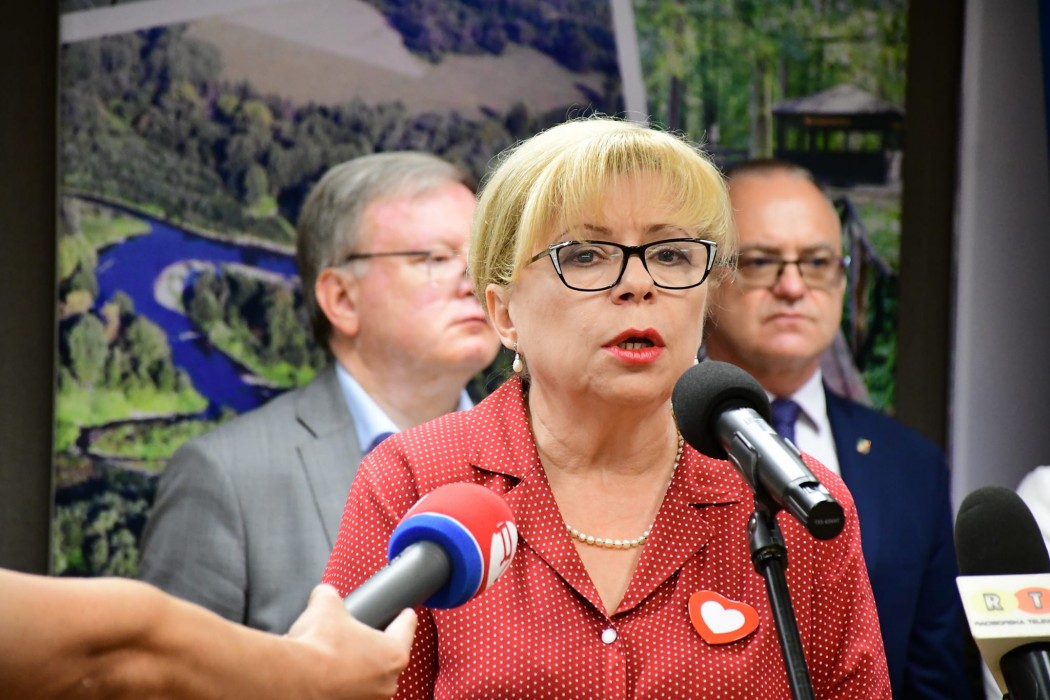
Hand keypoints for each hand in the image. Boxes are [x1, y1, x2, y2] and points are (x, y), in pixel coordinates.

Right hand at [286, 584, 416, 699]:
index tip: (407, 613)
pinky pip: (353, 692)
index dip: (405, 617)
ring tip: (342, 655)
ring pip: (372, 678)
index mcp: (394, 653)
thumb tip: (323, 593)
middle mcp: (388, 682)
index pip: (406, 628)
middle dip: (378, 645)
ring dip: (362, 668)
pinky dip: (345, 683)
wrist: (292, 678)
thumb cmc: (318, 643)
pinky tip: (330, 674)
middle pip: (390, 657)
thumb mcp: (326, 604)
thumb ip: (330, 594)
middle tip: (364, 634)